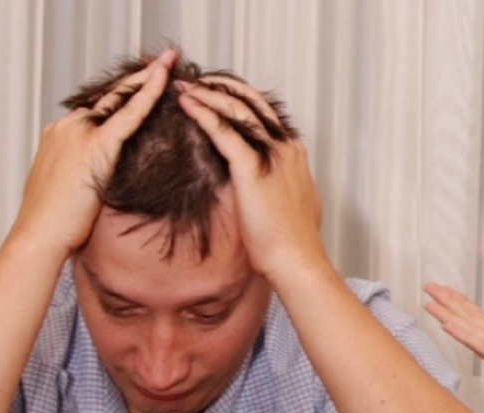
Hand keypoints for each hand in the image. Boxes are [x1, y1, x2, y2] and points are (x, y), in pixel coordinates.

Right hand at [10, 49, 176, 254]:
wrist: (38, 235)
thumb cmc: (54, 225)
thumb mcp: (67, 190)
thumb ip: (83, 175)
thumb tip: (96, 182)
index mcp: (58, 135)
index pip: (95, 109)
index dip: (120, 96)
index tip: (139, 84)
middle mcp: (67, 127)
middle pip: (108, 96)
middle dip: (137, 79)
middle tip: (162, 62)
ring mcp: (79, 132)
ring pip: (121, 97)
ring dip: (148, 78)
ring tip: (170, 61)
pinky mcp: (96, 145)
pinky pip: (130, 112)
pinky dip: (149, 93)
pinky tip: (165, 78)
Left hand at [175, 76, 323, 279]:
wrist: (297, 259)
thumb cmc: (292, 241)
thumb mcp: (295, 204)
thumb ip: (285, 184)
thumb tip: (276, 185)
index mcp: (295, 154)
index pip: (266, 115)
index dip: (241, 101)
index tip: (220, 95)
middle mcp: (286, 147)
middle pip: (253, 103)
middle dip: (223, 87)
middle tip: (198, 81)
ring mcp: (272, 155)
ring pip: (238, 110)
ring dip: (209, 94)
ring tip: (186, 86)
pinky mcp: (252, 167)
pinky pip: (223, 131)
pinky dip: (203, 113)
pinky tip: (187, 104)